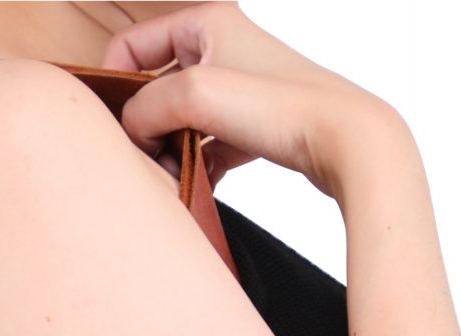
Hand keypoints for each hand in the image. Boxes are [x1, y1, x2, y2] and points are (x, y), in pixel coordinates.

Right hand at [101, 5, 404, 200]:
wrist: (347, 141)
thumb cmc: (285, 108)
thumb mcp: (198, 95)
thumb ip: (148, 106)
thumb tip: (129, 129)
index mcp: (206, 23)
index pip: (132, 44)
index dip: (115, 83)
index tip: (114, 124)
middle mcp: (222, 48)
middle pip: (155, 86)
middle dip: (144, 124)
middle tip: (143, 159)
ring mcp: (238, 88)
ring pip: (181, 120)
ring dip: (169, 151)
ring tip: (170, 178)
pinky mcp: (252, 124)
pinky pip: (207, 146)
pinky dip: (197, 166)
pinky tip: (198, 187)